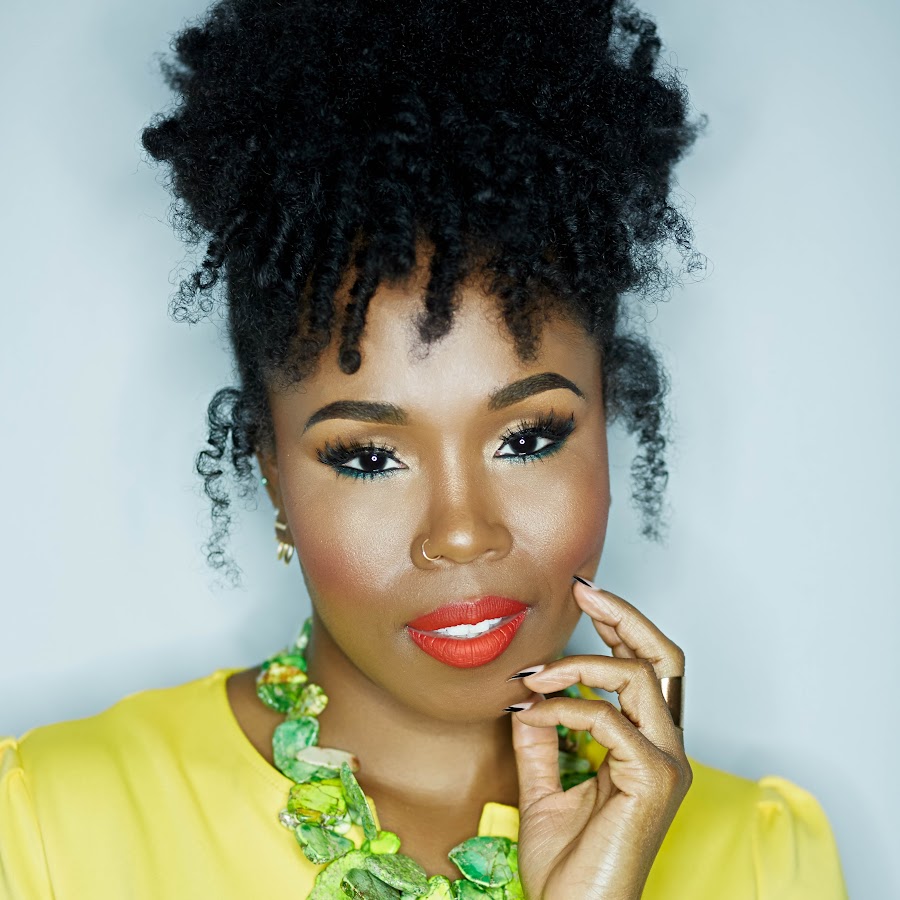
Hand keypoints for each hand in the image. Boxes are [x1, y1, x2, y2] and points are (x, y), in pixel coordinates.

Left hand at [510, 577, 690, 899]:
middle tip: (584, 590)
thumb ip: (540, 739)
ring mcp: (667, 765)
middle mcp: (667, 749)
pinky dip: (569, 707)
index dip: (621, 626)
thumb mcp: (543, 788)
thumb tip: (527, 695)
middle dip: (626, 615)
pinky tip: (538, 712)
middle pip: (666, 658)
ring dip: (582, 663)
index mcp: (647, 748)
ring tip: (535, 672)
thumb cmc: (568, 867)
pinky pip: (612, 720)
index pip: (648, 669)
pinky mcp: (655, 781)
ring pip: (641, 677)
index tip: (583, 597)